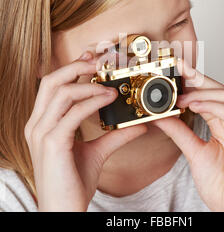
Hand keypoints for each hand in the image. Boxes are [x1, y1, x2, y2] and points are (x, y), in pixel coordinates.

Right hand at [25, 51, 146, 211]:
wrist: (64, 210)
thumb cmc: (73, 181)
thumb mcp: (97, 152)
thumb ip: (116, 135)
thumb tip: (139, 125)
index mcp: (43, 123)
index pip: (53, 86)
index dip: (71, 68)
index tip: (92, 60)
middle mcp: (37, 124)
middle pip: (52, 81)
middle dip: (76, 67)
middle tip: (99, 63)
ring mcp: (41, 132)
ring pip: (61, 92)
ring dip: (89, 85)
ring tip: (111, 87)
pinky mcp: (51, 143)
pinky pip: (73, 113)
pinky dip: (93, 102)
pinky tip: (109, 100)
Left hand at [151, 59, 223, 211]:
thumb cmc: (220, 184)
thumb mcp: (194, 152)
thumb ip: (179, 132)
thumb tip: (161, 116)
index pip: (209, 96)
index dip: (193, 82)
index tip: (175, 71)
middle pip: (219, 90)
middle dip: (198, 77)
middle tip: (178, 67)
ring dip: (202, 90)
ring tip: (180, 93)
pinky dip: (210, 104)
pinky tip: (192, 103)